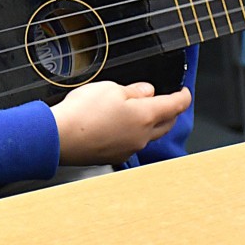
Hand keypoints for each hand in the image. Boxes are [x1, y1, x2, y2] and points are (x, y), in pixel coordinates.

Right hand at [51, 82, 190, 165]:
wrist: (59, 137)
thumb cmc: (82, 112)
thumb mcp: (110, 88)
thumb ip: (133, 90)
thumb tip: (147, 92)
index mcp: (145, 115)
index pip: (176, 105)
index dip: (183, 96)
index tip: (185, 91)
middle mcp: (142, 136)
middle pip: (168, 123)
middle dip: (171, 111)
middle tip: (166, 101)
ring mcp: (129, 148)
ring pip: (150, 135)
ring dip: (151, 123)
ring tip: (138, 111)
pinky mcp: (115, 155)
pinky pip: (132, 143)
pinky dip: (133, 133)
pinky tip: (118, 125)